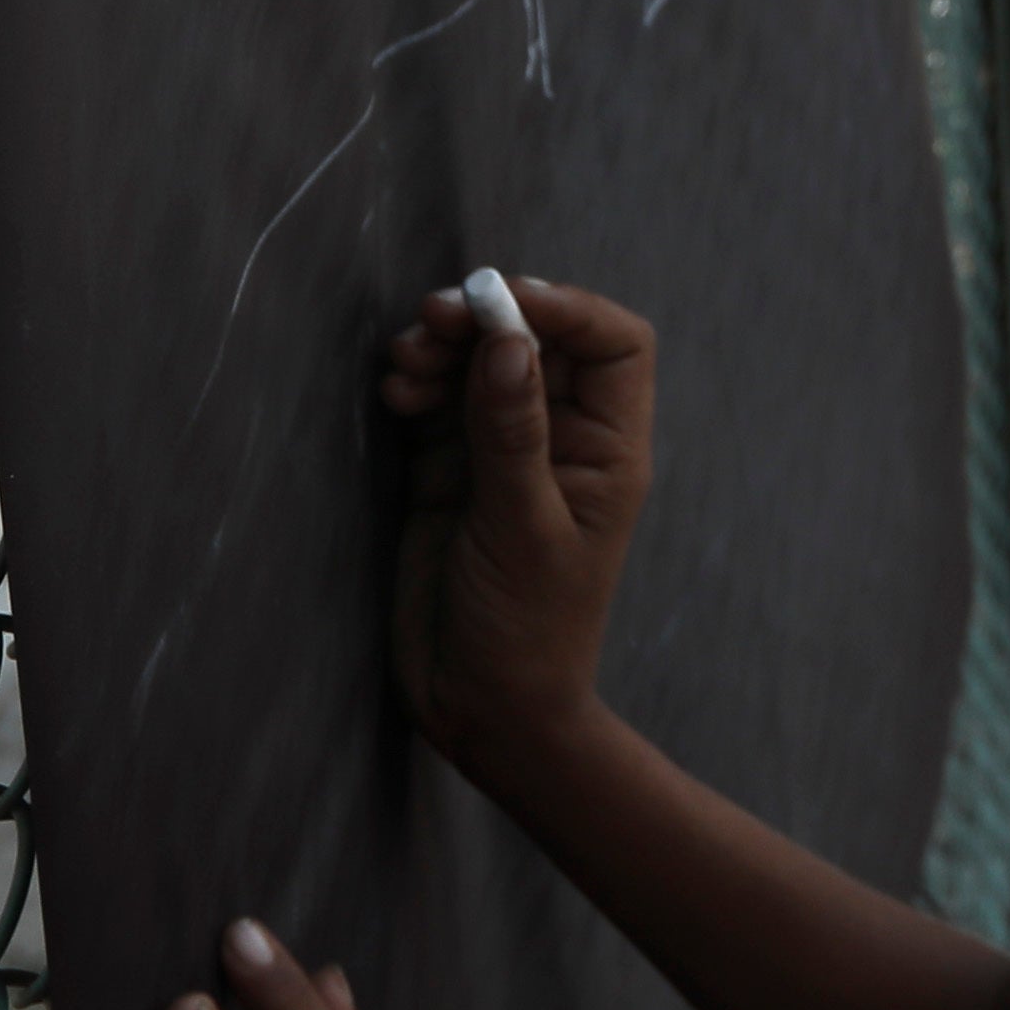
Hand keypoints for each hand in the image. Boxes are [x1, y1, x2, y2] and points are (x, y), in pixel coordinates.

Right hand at [380, 273, 656, 783]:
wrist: (479, 706)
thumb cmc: (526, 627)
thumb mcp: (521, 527)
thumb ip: (512, 432)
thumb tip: (510, 341)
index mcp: (609, 448)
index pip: (614, 344)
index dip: (566, 308)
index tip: (502, 303)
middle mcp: (561, 439)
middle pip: (536, 342)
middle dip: (485, 320)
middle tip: (432, 318)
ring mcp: (502, 452)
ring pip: (479, 365)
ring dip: (442, 348)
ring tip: (405, 362)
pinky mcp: (449, 472)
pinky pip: (437, 403)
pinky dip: (416, 386)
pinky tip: (396, 394)